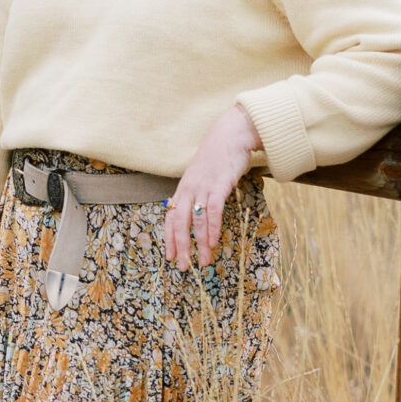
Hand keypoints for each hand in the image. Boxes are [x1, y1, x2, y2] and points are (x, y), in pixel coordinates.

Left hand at [164, 105, 260, 270]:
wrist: (231, 134)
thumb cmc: (219, 157)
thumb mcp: (202, 176)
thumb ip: (197, 193)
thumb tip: (197, 213)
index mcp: (183, 188)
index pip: (170, 217)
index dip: (169, 238)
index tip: (170, 257)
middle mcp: (189, 188)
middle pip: (179, 222)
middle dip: (180, 247)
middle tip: (183, 267)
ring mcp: (203, 186)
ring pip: (195, 220)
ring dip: (200, 243)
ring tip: (204, 261)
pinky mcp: (218, 183)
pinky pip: (213, 209)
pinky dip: (212, 227)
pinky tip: (213, 241)